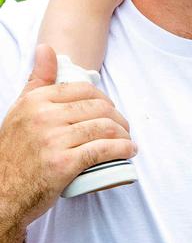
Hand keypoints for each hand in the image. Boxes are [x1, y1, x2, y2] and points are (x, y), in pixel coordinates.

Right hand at [0, 45, 135, 229]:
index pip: (84, 90)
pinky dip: (121, 150)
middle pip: (99, 108)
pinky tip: (128, 152)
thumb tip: (46, 48)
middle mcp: (44, 117)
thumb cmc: (14, 154)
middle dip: (118, 118)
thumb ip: (36, 80)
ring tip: (127, 141)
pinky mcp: (64, 164)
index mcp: (35, 101)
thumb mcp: (20, 111)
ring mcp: (54, 140)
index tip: (110, 111)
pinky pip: (102, 150)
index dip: (104, 100)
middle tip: (122, 128)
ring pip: (104, 128)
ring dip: (123, 135)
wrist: (2, 195)